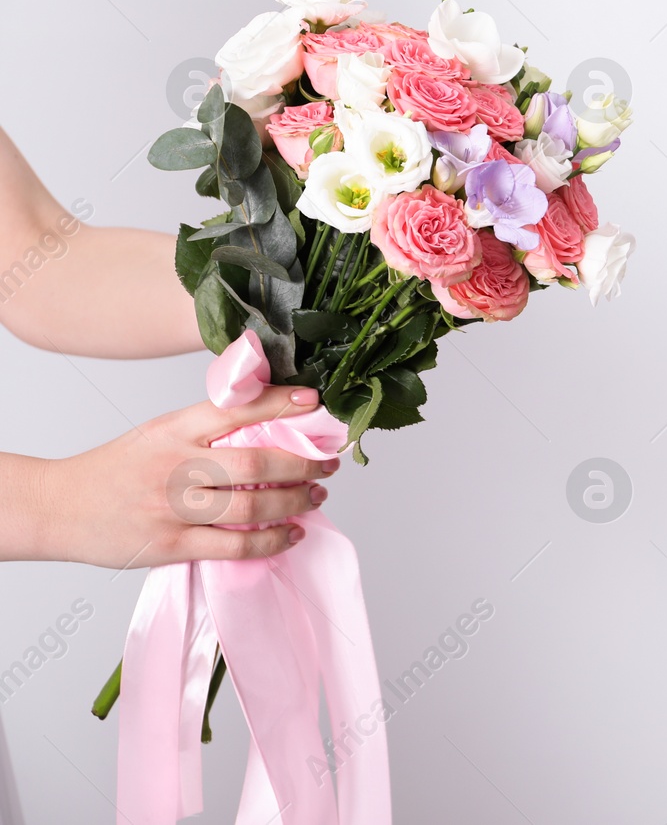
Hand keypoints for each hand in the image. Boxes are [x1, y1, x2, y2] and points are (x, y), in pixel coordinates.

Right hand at [16, 386, 338, 566]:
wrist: (58, 507)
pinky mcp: (171, 545)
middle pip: (257, 462)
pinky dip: (272, 541)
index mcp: (175, 429)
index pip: (237, 408)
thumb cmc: (115, 469)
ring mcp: (174, 507)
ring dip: (295, 502)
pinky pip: (235, 546)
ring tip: (315, 497)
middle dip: (304, 464)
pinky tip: (291, 534)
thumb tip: (269, 430)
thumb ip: (205, 431)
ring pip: (253, 506)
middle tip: (328, 465)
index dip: (281, 403)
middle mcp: (177, 465)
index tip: (316, 401)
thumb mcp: (158, 433)